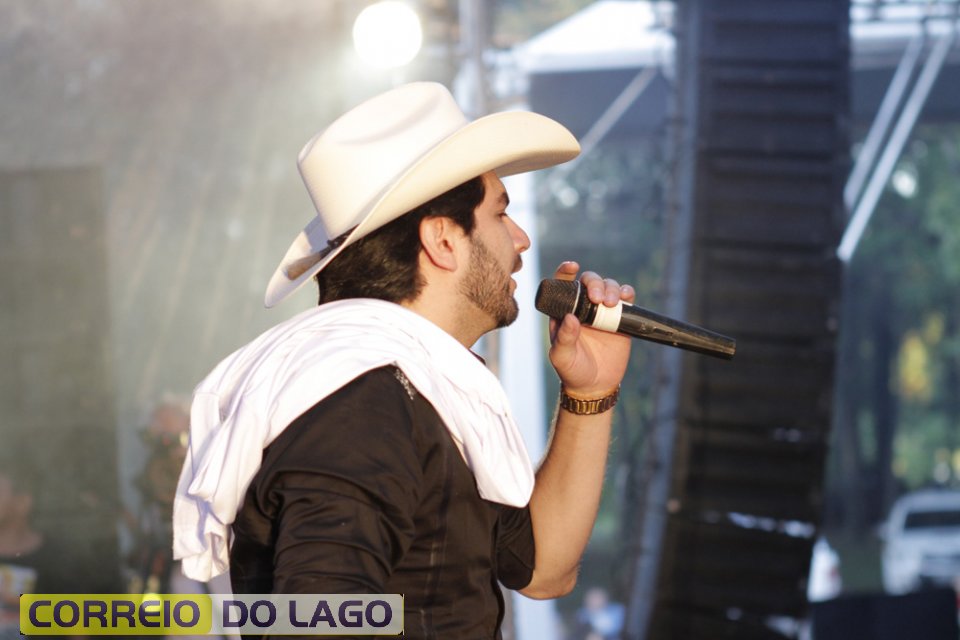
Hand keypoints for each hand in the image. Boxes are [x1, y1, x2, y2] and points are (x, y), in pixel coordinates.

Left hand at [547, 261, 633, 395]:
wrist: (595, 385)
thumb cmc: (572, 371)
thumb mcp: (562, 357)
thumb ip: (564, 338)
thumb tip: (570, 318)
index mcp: (563, 311)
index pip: (563, 285)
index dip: (566, 272)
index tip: (572, 266)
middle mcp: (582, 307)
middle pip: (589, 281)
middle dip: (595, 283)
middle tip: (598, 298)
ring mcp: (602, 311)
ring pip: (608, 286)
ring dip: (611, 288)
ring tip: (611, 303)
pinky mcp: (620, 318)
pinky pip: (625, 299)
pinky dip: (626, 293)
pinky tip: (625, 299)